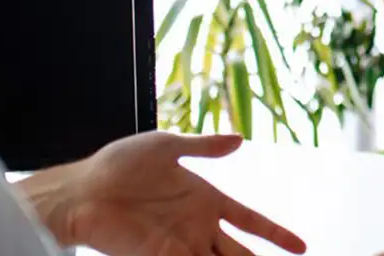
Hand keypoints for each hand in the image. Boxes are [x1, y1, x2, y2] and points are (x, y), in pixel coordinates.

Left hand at [18, 132, 305, 255]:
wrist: (82, 189)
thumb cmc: (118, 165)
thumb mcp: (165, 145)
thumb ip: (204, 146)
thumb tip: (240, 139)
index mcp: (206, 199)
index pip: (251, 221)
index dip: (277, 234)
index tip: (302, 247)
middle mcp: (198, 227)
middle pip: (240, 252)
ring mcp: (180, 245)